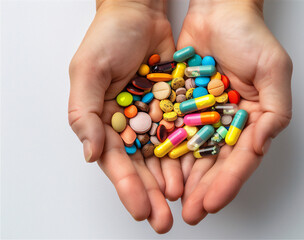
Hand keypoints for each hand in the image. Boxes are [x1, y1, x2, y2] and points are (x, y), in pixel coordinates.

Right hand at [68, 0, 181, 232]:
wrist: (139, 13)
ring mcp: (154, 117)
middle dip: (152, 193)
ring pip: (164, 155)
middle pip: (142, 166)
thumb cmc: (109, 37)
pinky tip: (195, 170)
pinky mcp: (175, 106)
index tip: (141, 210)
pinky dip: (188, 152)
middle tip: (164, 220)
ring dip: (172, 179)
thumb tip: (91, 154)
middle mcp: (130, 124)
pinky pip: (183, 133)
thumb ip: (85, 112)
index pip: (116, 162)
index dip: (127, 187)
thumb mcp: (88, 71)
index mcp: (105, 121)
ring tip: (182, 201)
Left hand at [177, 0, 292, 223]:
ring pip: (192, 154)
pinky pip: (173, 131)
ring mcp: (203, 117)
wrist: (218, 11)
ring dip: (182, 179)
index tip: (212, 203)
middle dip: (203, 190)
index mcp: (252, 121)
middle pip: (214, 164)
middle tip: (190, 214)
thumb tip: (259, 146)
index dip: (228, 183)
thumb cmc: (249, 36)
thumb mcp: (273, 70)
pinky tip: (157, 169)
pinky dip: (166, 151)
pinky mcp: (181, 106)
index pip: (241, 159)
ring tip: (170, 201)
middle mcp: (227, 124)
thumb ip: (274, 110)